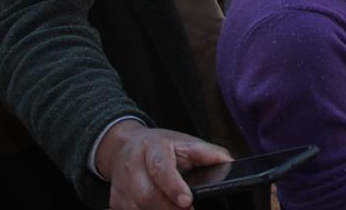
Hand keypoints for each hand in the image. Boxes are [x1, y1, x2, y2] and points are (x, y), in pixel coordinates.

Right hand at [96, 122, 230, 209]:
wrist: (124, 146)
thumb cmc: (159, 146)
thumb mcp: (184, 142)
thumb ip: (208, 153)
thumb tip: (229, 163)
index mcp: (152, 148)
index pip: (161, 168)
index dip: (173, 186)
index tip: (187, 200)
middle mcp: (133, 166)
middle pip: (147, 195)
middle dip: (168, 208)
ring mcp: (121, 185)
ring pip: (137, 208)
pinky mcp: (115, 201)